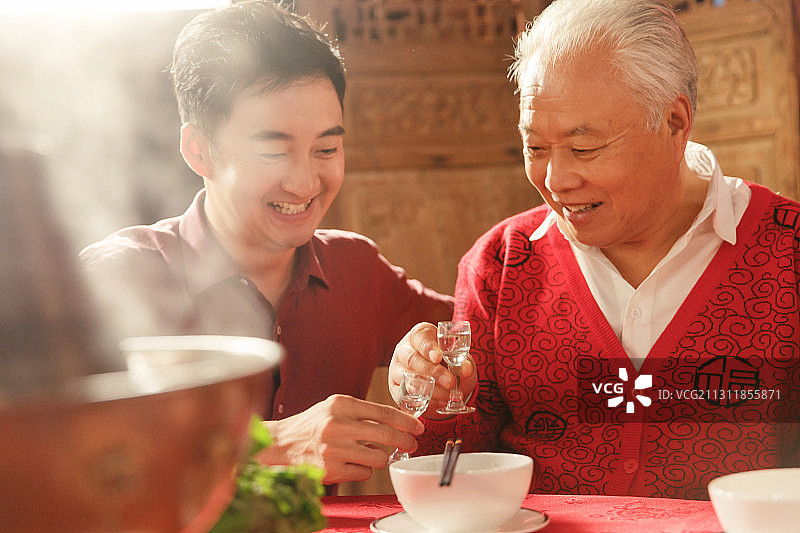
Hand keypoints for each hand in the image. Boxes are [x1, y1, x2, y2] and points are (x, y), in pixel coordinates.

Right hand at [257, 394, 423, 484]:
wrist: (280, 445)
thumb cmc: (312, 425)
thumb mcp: (334, 408)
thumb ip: (362, 412)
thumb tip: (398, 422)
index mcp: (341, 404)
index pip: (384, 412)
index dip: (406, 421)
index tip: (418, 427)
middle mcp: (337, 424)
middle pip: (386, 434)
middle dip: (405, 441)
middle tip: (412, 444)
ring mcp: (334, 448)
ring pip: (378, 457)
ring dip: (381, 458)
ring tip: (370, 454)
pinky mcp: (331, 470)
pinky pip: (364, 473)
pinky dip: (362, 470)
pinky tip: (350, 463)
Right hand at [389, 322, 476, 417]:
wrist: (440, 380)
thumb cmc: (447, 363)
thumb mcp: (458, 359)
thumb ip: (463, 362)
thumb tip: (466, 370)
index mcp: (419, 335)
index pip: (420, 337)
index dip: (428, 347)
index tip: (438, 357)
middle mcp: (403, 350)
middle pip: (412, 359)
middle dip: (432, 372)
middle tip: (450, 381)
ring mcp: (396, 370)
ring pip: (408, 379)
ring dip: (431, 390)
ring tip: (449, 395)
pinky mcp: (395, 389)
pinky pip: (404, 397)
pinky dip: (423, 401)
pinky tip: (439, 403)